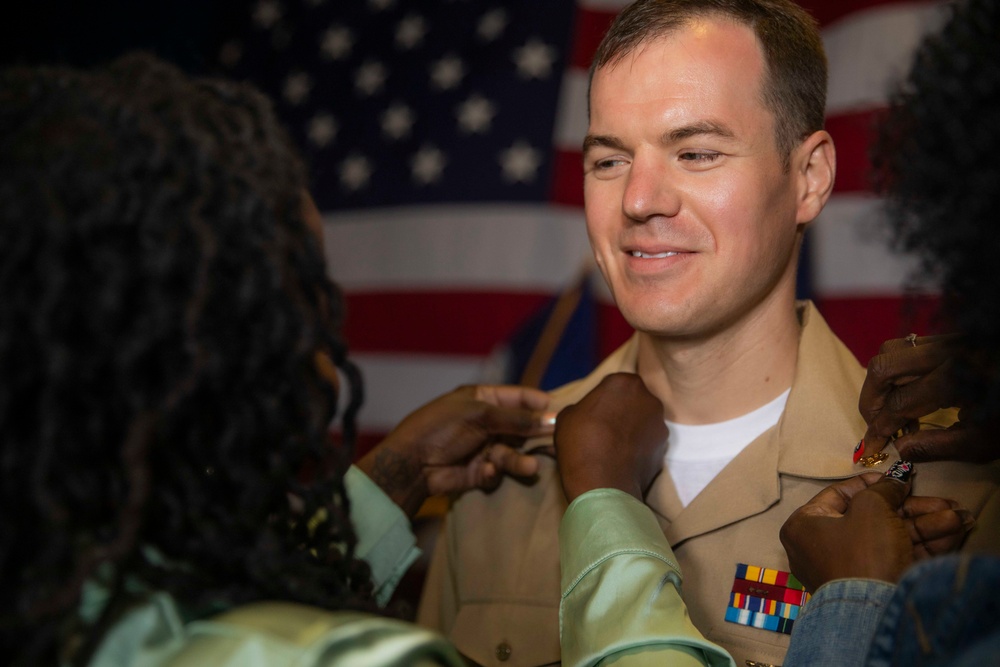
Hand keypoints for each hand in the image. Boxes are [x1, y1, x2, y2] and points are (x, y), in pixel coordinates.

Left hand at [357, 384, 554, 516]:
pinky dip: (493, 473)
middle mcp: (485, 422)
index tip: (560, 412)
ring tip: (530, 468)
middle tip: (557, 445)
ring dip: (519, 461)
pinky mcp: (478, 472)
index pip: (518, 398)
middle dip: (536, 436)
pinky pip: (497, 472)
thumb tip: (550, 419)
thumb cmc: (441, 428)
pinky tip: (484, 472)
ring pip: (511, 453)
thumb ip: (516, 419)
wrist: (411, 463)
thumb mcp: (479, 415)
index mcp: (483, 399)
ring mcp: (482, 447)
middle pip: (520, 428)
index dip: (539, 403)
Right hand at [554, 373, 666, 502]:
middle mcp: (649, 399)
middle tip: (603, 428)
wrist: (602, 483)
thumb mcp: (566, 416)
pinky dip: (639, 449)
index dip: (601, 399)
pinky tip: (623, 461)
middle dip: (621, 411)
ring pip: (644, 422)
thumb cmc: (580, 442)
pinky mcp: (664, 449)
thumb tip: (585, 413)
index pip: (613, 384)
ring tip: (614, 448)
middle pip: (633, 401)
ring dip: (632, 429)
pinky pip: (648, 444)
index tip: (592, 413)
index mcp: (625, 382)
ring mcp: (661, 425)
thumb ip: (581, 407)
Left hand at [779, 467, 972, 591]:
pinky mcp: (869, 587)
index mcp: (805, 525)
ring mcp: (845, 569)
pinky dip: (924, 546)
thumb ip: (884, 488)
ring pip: (890, 538)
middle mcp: (819, 547)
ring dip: (926, 526)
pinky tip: (953, 533)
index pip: (839, 494)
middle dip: (913, 510)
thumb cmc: (862, 550)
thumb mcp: (872, 507)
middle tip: (944, 503)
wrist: (875, 612)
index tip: (899, 478)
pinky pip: (896, 557)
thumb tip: (896, 480)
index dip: (872, 484)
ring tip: (960, 518)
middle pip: (872, 517)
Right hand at [858, 334, 993, 462]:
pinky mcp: (951, 336)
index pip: (899, 405)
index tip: (871, 446)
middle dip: (871, 399)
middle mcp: (946, 352)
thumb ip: (937, 446)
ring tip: (892, 406)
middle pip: (884, 367)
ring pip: (892, 349)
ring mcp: (948, 339)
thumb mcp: (983, 441)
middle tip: (877, 423)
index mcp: (955, 380)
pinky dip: (900, 368)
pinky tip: (911, 390)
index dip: (879, 429)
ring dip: (882, 380)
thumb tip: (899, 449)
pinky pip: (910, 345)